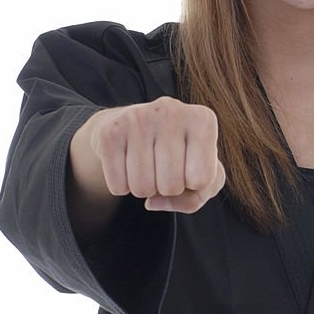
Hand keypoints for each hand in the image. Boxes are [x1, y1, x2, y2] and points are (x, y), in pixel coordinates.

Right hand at [72, 96, 225, 215]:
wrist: (130, 127)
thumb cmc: (177, 154)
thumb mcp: (203, 174)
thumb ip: (197, 197)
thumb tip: (152, 202)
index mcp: (203, 119)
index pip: (202, 179)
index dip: (193, 184)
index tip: (187, 165)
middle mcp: (172, 111)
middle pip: (172, 185)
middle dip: (167, 189)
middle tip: (162, 167)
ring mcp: (138, 118)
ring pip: (143, 188)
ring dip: (145, 189)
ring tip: (146, 164)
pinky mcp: (109, 132)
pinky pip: (118, 186)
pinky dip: (122, 186)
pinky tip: (126, 163)